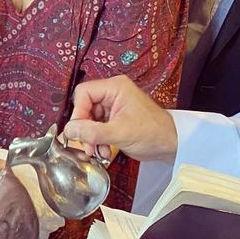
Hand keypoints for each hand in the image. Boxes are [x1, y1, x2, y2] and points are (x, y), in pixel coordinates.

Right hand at [63, 75, 177, 161]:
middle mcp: (112, 94)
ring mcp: (113, 107)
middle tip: (87, 146)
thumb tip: (69, 130)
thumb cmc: (153, 133)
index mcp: (115, 88)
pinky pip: (97, 128)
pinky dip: (97, 140)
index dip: (78, 112)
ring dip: (91, 138)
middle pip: (84, 107)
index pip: (84, 93)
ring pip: (89, 120)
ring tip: (97, 151)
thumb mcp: (120, 133)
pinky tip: (104, 150)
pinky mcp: (114, 119)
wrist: (170, 144)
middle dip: (85, 129)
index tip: (78, 131)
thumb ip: (93, 132)